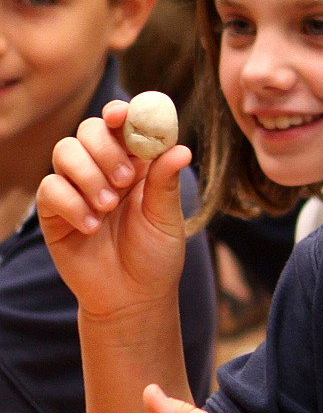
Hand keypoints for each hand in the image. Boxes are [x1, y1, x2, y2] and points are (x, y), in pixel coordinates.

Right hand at [36, 101, 191, 317]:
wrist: (132, 299)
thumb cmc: (155, 257)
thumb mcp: (167, 219)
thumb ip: (167, 183)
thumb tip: (181, 149)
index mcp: (137, 164)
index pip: (124, 125)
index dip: (122, 113)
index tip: (122, 115)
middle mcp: (105, 169)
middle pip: (90, 130)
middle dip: (105, 149)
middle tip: (125, 180)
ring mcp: (77, 188)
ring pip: (65, 151)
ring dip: (88, 175)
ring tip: (108, 207)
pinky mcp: (55, 211)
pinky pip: (51, 188)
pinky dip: (72, 203)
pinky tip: (91, 227)